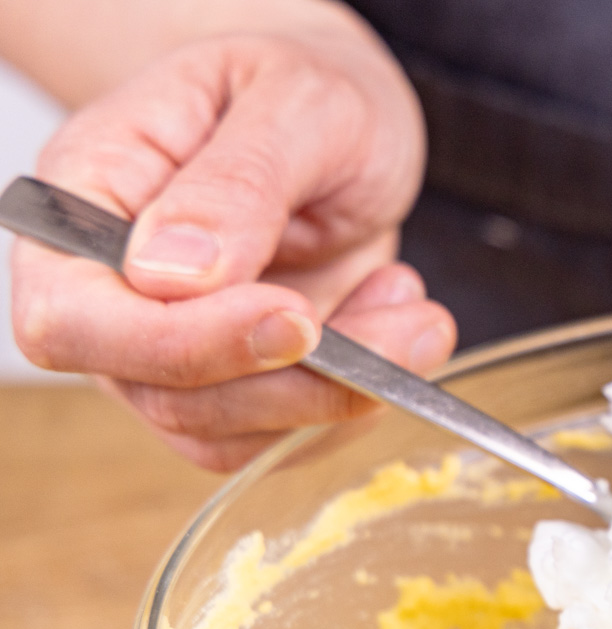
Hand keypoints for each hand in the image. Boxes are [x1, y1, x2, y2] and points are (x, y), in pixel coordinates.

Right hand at [11, 20, 454, 470]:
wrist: (340, 118)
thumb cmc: (303, 90)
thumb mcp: (293, 103)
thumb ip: (234, 183)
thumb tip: (170, 273)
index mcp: (84, 199)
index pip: (75, 318)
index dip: (181, 342)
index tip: (295, 318)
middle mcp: (109, 290)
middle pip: (163, 393)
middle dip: (296, 382)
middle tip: (410, 326)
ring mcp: (170, 348)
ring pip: (228, 431)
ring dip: (340, 395)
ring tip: (415, 311)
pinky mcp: (238, 384)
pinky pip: (282, 434)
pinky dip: (354, 399)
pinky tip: (397, 323)